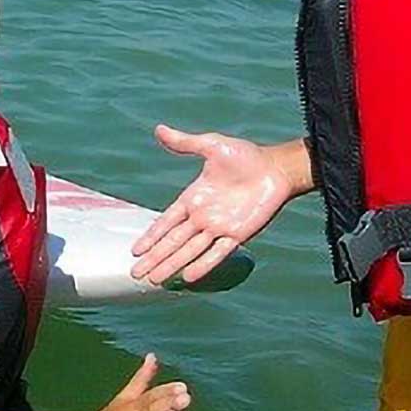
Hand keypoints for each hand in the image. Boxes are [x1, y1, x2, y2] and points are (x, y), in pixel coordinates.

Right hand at [129, 125, 295, 283]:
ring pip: (189, 251)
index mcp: (193, 198)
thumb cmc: (246, 156)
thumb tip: (159, 129)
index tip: (135, 250)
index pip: (166, 221)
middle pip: (173, 241)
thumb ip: (186, 143)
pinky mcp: (237, 235)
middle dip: (154, 257)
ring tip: (154, 280)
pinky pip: (217, 253)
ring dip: (172, 265)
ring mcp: (219, 227)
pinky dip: (203, 264)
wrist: (276, 168)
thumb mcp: (212, 146)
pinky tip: (188, 277)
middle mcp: (202, 216)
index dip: (151, 236)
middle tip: (135, 274)